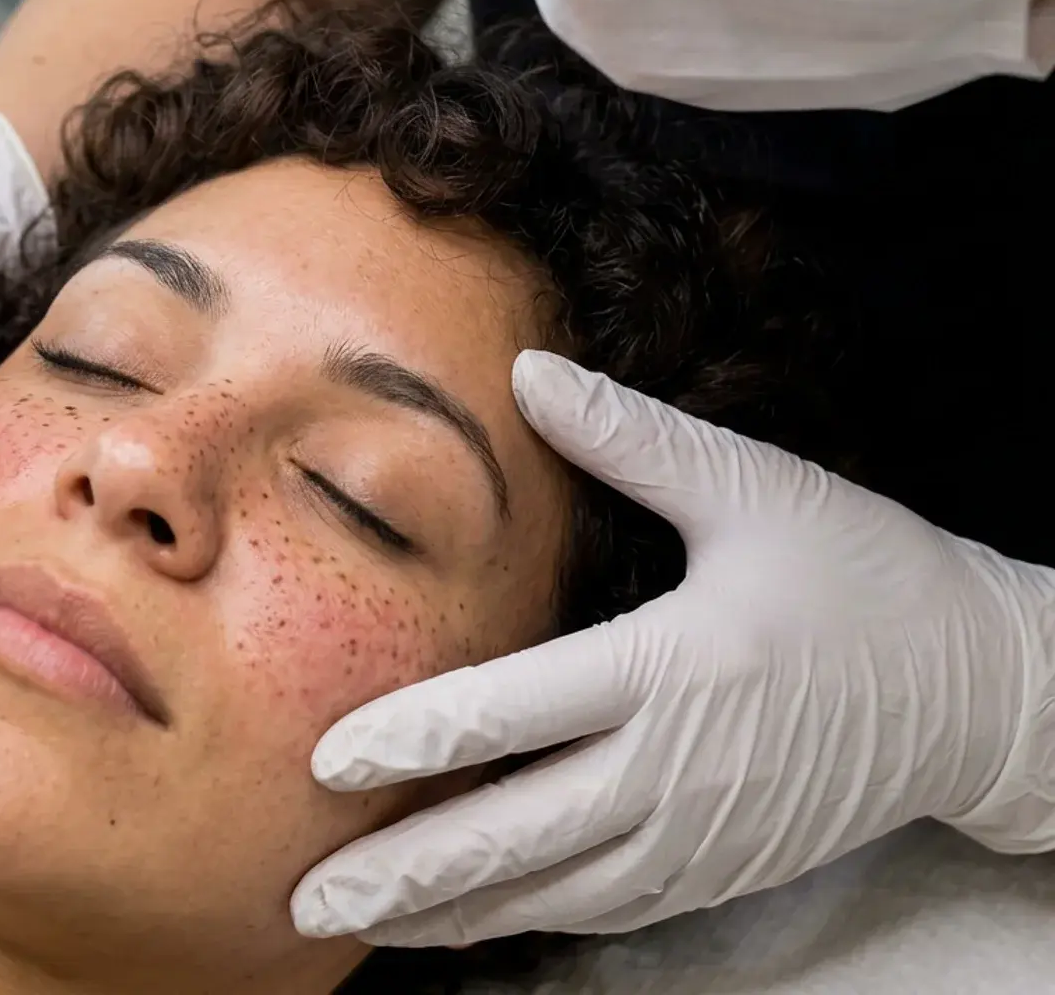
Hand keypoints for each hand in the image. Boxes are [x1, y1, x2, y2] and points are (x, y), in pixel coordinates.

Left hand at [292, 350, 1054, 945]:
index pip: (519, 713)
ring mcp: (698, 835)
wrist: (985, 691)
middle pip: (517, 833)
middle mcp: (678, 767)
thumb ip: (632, 437)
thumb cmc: (865, 575)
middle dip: (403, 869)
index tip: (325, 762)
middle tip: (305, 897)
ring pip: (549, 891)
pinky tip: (455, 920)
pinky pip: (600, 908)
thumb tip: (527, 369)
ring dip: (446, 911)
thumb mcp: (756, 488)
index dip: (416, 740)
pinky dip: (519, 919)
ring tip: (354, 922)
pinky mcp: (716, 872)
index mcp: (676, 665)